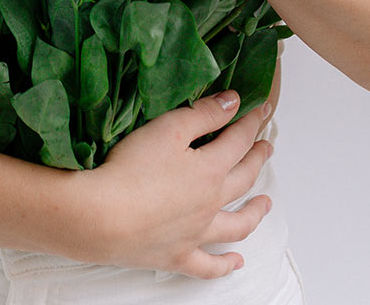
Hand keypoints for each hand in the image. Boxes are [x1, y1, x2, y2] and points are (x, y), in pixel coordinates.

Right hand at [80, 91, 274, 278]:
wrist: (103, 217)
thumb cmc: (132, 168)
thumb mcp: (169, 128)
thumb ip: (204, 114)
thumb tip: (234, 103)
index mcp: (210, 170)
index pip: (238, 141)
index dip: (252, 123)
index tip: (264, 111)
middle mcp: (210, 204)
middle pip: (243, 179)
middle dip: (257, 159)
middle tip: (266, 148)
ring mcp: (196, 234)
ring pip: (236, 225)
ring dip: (254, 213)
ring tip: (266, 204)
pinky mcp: (177, 257)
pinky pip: (209, 266)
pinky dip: (226, 265)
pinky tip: (237, 261)